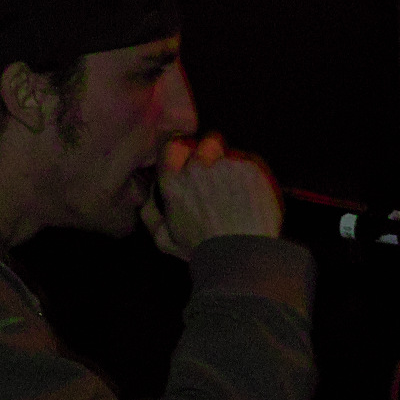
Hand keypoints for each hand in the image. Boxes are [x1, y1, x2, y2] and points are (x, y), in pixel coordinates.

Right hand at [143, 132, 281, 256]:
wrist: (243, 257)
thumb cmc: (204, 252)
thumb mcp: (165, 239)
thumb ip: (150, 214)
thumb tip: (148, 194)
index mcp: (173, 183)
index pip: (173, 143)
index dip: (185, 148)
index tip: (192, 156)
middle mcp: (197, 168)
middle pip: (207, 142)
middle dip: (213, 155)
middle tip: (220, 176)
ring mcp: (225, 165)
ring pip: (230, 151)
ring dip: (233, 165)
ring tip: (238, 191)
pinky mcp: (251, 167)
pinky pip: (251, 160)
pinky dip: (252, 174)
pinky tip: (252, 195)